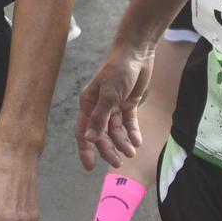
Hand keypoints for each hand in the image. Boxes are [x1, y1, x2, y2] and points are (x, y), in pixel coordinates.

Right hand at [76, 43, 153, 170]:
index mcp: (88, 103)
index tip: (90, 167)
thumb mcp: (108, 95)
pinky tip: (137, 141)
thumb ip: (99, 118)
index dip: (86, 149)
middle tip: (118, 162)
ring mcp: (114, 105)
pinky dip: (132, 132)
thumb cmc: (118, 71)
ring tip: (131, 152)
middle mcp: (99, 106)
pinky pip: (128, 122)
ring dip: (122, 142)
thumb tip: (89, 139)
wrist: (136, 53)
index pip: (84, 131)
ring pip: (116, 130)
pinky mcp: (128, 103)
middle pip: (101, 134)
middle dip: (108, 149)